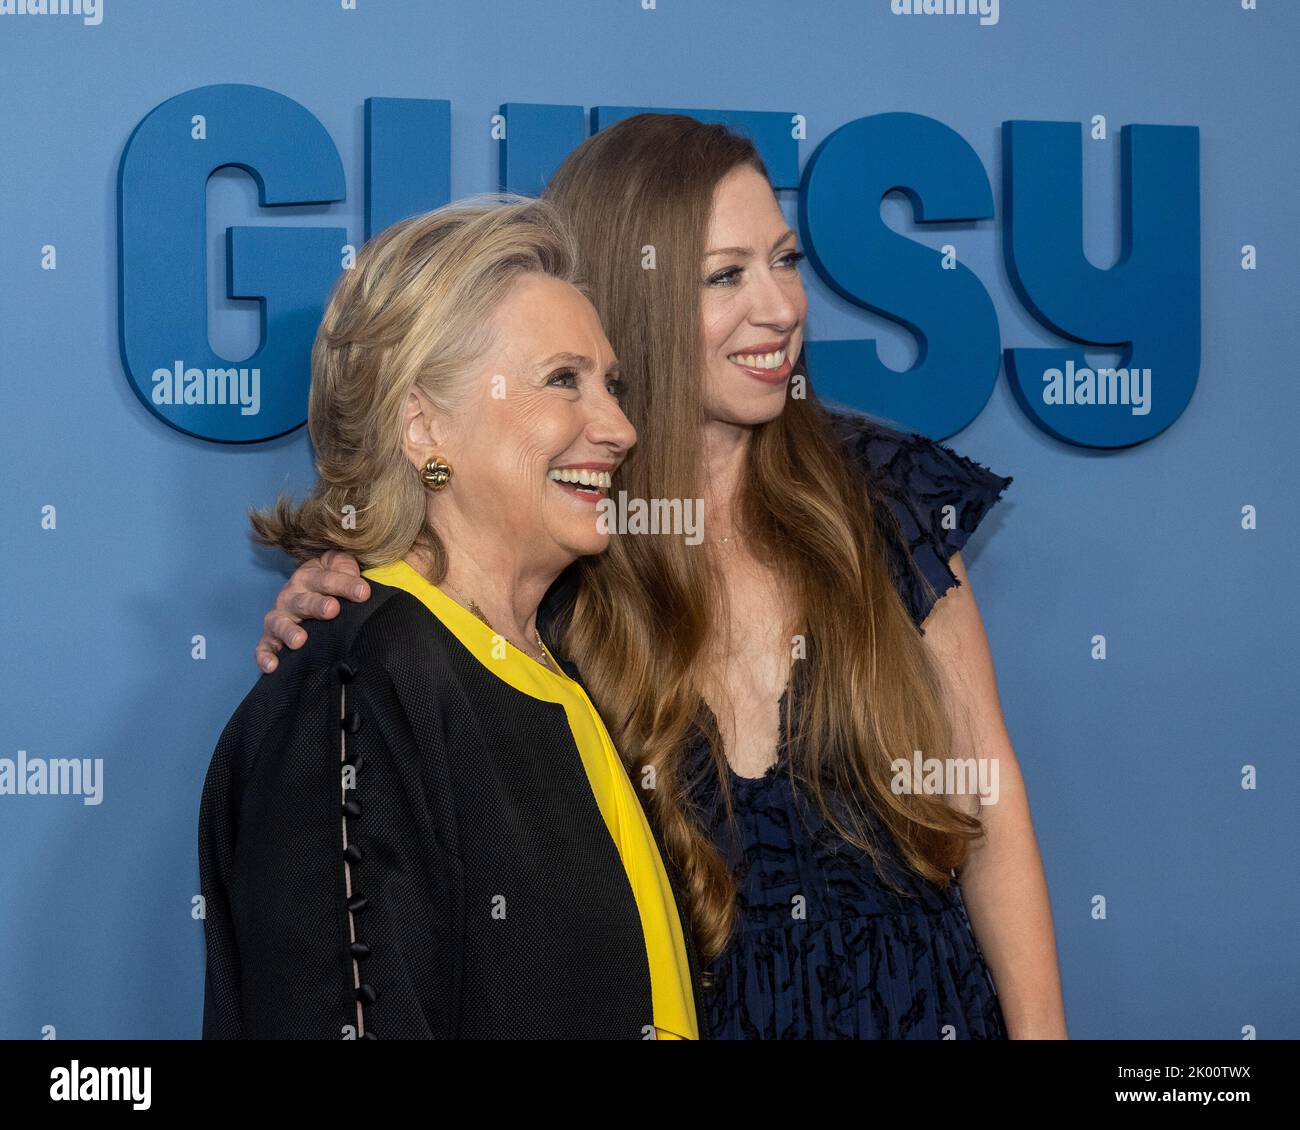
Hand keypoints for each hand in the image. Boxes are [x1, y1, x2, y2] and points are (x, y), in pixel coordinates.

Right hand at [255, 549, 369, 672]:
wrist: (310, 587)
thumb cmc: (330, 579)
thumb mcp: (338, 566)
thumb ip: (346, 567)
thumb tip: (355, 581)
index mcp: (309, 577)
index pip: (327, 579)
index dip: (345, 585)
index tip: (363, 593)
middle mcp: (291, 596)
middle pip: (304, 602)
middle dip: (317, 606)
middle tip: (332, 610)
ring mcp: (280, 617)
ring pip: (280, 623)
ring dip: (289, 631)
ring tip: (300, 640)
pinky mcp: (271, 637)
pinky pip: (264, 647)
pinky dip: (265, 656)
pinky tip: (272, 665)